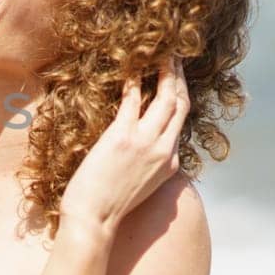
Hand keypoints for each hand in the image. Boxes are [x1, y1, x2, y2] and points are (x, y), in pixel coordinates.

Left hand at [59, 59, 189, 230]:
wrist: (94, 220)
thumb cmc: (109, 207)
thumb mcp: (141, 186)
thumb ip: (150, 166)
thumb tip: (144, 152)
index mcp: (170, 163)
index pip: (181, 123)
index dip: (180, 98)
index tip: (176, 81)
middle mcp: (164, 150)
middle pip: (181, 105)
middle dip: (181, 77)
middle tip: (176, 56)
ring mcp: (145, 143)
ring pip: (166, 98)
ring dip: (167, 72)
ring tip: (163, 54)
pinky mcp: (122, 137)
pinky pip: (133, 100)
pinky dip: (135, 81)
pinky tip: (133, 68)